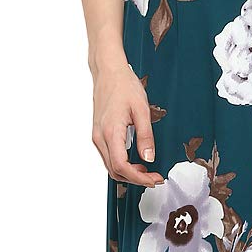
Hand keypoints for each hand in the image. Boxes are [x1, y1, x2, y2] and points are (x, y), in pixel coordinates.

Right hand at [92, 54, 163, 186]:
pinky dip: (122, 164)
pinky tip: (135, 160)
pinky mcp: (98, 133)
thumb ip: (145, 136)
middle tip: (154, 178)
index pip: (122, 166)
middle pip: (115, 170)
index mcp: (111, 132)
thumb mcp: (141, 110)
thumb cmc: (123, 85)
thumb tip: (149, 157)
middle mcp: (100, 137)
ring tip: (147, 171)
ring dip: (128, 172)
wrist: (108, 72)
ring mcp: (97, 136)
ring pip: (110, 165)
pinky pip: (108, 156)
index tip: (153, 179)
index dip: (138, 178)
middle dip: (135, 179)